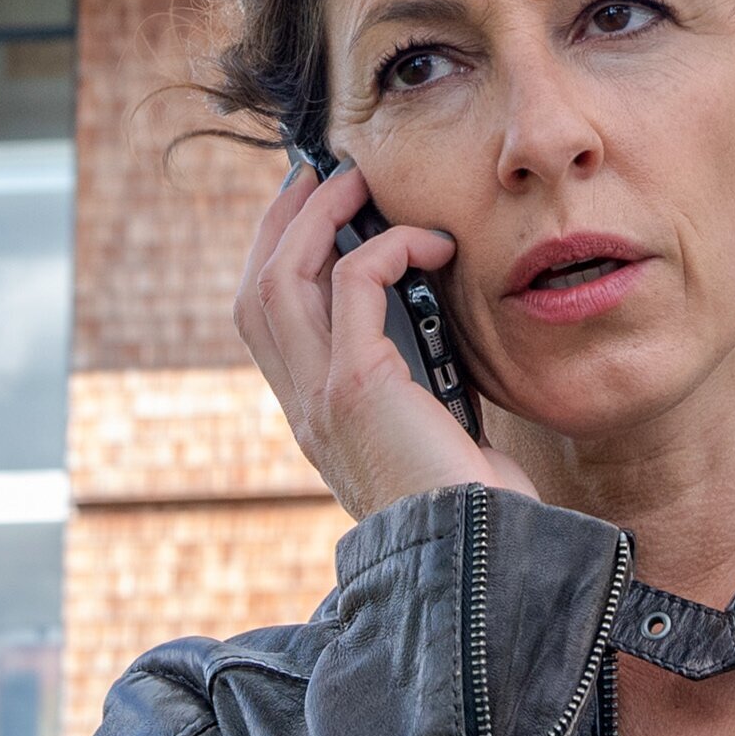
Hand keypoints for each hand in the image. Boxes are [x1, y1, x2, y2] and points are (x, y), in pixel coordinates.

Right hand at [235, 155, 536, 517]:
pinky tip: (432, 242)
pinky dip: (389, 247)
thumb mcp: (435, 439)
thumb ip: (420, 390)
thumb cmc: (474, 510)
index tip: (310, 217)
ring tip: (354, 181)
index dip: (278, 262)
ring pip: (283, 278)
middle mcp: (304, 409)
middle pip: (257, 291)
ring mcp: (320, 398)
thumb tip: (442, 334)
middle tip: (317, 176)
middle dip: (281, 223)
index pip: (268, 327)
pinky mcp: (357, 386)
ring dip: (317, 217)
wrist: (477, 560)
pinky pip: (353, 283)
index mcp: (316, 422)